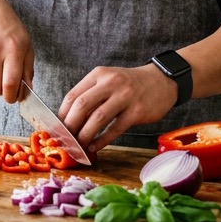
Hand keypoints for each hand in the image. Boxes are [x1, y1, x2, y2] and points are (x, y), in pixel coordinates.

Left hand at [59, 65, 175, 153]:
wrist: (162, 81)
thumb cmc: (130, 85)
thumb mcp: (108, 80)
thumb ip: (91, 95)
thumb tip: (69, 119)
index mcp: (98, 74)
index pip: (73, 95)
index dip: (62, 115)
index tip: (57, 129)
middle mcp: (110, 82)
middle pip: (82, 106)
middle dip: (70, 126)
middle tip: (66, 140)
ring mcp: (125, 96)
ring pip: (97, 118)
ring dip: (84, 135)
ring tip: (79, 146)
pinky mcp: (137, 111)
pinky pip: (115, 128)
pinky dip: (102, 140)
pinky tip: (94, 147)